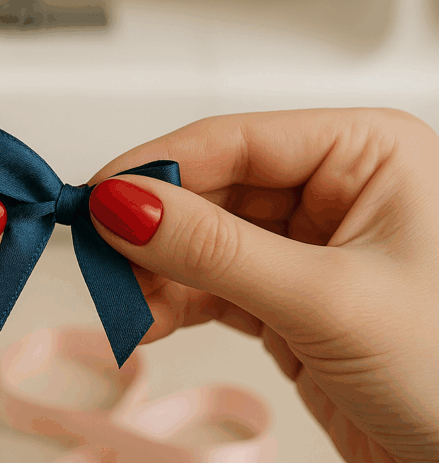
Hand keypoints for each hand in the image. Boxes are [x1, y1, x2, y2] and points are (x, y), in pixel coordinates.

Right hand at [88, 108, 438, 462]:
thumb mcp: (325, 301)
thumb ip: (217, 251)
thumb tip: (124, 206)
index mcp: (368, 155)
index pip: (239, 141)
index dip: (159, 168)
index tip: (94, 200)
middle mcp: (340, 192)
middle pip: (215, 191)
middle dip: (154, 228)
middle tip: (96, 260)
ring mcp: (313, 252)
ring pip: (209, 243)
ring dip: (160, 272)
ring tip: (122, 303)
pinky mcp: (294, 306)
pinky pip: (218, 289)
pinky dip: (178, 305)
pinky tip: (147, 322)